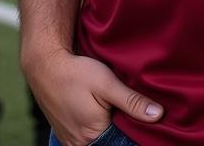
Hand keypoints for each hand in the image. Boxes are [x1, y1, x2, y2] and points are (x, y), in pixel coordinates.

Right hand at [26, 52, 162, 145]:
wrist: (45, 67)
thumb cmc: (76, 73)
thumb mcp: (107, 83)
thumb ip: (131, 101)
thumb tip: (158, 115)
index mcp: (92, 136)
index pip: (122, 143)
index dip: (133, 131)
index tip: (140, 119)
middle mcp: (80, 144)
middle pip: (110, 142)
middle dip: (121, 130)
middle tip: (125, 110)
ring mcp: (70, 141)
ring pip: (98, 141)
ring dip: (108, 129)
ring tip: (114, 110)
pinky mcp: (65, 134)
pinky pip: (86, 138)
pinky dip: (96, 129)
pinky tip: (102, 114)